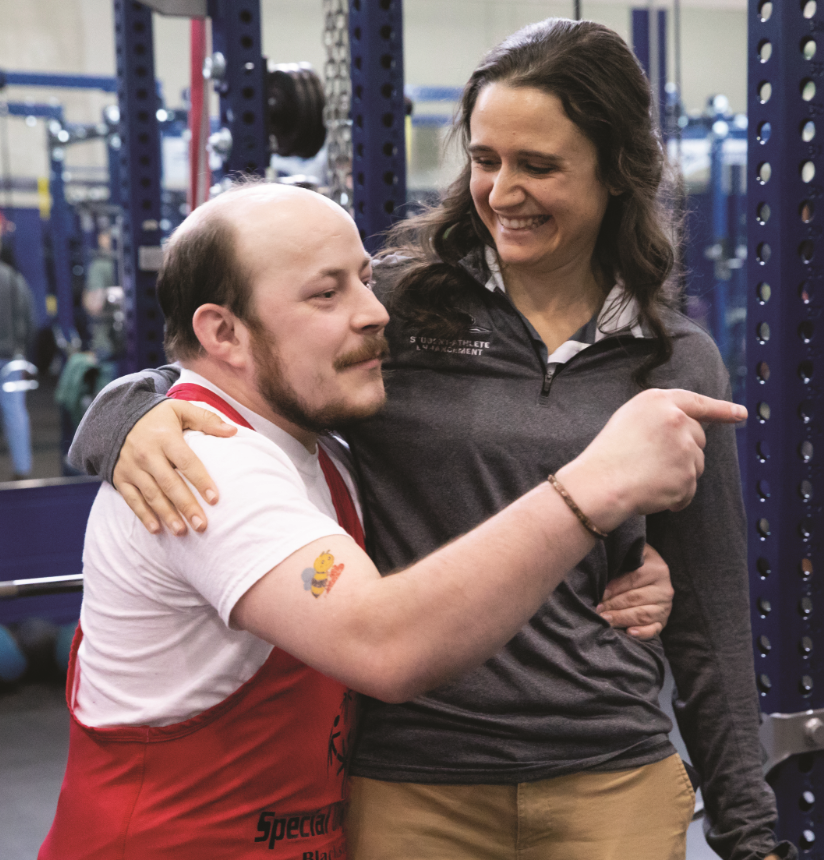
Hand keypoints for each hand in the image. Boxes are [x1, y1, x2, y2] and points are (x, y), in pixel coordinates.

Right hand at [113, 400, 235, 534]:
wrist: (116, 417)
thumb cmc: (157, 416)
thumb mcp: (181, 409)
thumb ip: (207, 419)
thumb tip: (233, 431)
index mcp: (165, 438)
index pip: (186, 462)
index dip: (200, 480)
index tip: (214, 498)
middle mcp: (147, 454)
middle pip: (169, 483)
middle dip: (186, 505)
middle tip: (202, 525)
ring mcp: (131, 468)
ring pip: (151, 495)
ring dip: (167, 515)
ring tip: (182, 531)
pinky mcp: (120, 478)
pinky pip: (131, 500)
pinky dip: (143, 515)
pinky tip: (156, 529)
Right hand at [557, 389, 745, 532]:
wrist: (599, 484)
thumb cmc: (607, 455)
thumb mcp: (630, 420)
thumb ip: (661, 417)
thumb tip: (693, 427)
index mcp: (658, 401)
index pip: (697, 402)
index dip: (722, 409)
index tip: (740, 414)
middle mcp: (676, 419)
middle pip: (698, 437)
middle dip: (684, 452)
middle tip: (652, 463)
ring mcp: (684, 447)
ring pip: (696, 464)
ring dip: (679, 476)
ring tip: (648, 478)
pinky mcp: (688, 475)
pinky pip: (689, 490)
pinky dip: (675, 497)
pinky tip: (654, 494)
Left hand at [597, 545, 671, 638]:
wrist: (652, 572)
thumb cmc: (636, 562)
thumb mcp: (632, 554)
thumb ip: (621, 559)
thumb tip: (602, 569)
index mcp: (658, 569)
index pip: (633, 580)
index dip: (615, 588)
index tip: (599, 594)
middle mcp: (665, 590)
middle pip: (636, 599)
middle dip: (614, 605)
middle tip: (598, 610)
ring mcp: (666, 607)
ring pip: (643, 615)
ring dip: (622, 618)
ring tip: (606, 620)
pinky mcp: (663, 621)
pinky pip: (654, 630)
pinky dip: (643, 633)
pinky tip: (629, 632)